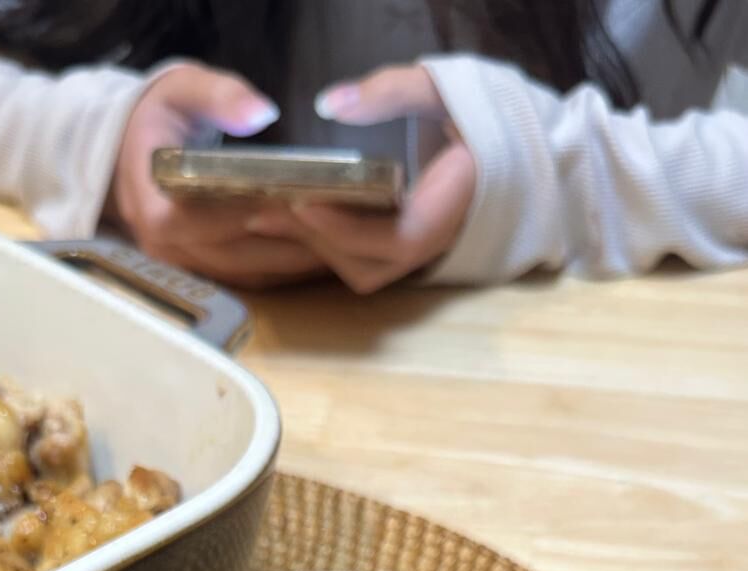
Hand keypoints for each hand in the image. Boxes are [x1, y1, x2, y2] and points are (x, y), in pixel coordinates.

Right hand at [109, 63, 323, 288]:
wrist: (131, 151)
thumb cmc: (161, 116)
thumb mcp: (183, 89)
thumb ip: (219, 96)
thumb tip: (261, 113)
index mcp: (151, 200)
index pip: (196, 220)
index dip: (243, 215)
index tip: (291, 200)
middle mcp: (165, 244)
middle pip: (234, 254)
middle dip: (286, 241)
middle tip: (339, 224)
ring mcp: (184, 265)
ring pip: (247, 272)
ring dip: (293, 261)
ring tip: (343, 242)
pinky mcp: (204, 273)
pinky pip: (250, 278)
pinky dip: (285, 268)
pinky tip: (323, 252)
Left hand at [249, 66, 475, 293]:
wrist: (515, 149)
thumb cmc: (484, 115)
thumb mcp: (442, 89)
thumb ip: (391, 91)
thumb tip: (330, 103)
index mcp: (452, 207)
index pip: (396, 238)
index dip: (347, 228)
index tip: (302, 203)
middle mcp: (435, 242)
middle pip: (368, 265)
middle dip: (315, 242)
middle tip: (263, 211)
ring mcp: (420, 253)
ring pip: (361, 271)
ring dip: (315, 249)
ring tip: (268, 216)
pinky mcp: (405, 251)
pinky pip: (360, 261)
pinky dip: (324, 246)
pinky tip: (290, 221)